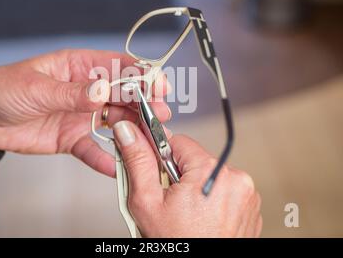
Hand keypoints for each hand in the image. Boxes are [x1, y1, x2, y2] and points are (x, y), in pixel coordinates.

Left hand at [0, 49, 170, 176]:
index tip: (159, 84)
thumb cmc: (4, 89)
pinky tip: (118, 166)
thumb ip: (72, 92)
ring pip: (116, 122)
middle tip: (162, 115)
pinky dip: (106, 158)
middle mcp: (87, 91)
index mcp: (80, 67)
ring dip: (133, 131)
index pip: (118, 66)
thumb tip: (103, 90)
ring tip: (150, 140)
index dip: (142, 73)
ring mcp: (82, 115)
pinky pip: (94, 149)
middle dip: (145, 103)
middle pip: (124, 95)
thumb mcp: (37, 87)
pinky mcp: (73, 138)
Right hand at [113, 121, 261, 237]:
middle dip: (177, 175)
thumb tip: (129, 132)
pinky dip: (211, 198)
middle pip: (194, 159)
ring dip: (195, 187)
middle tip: (169, 199)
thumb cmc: (178, 245)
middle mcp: (235, 179)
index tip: (155, 169)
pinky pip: (224, 190)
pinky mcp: (250, 206)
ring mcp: (247, 194)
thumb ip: (138, 161)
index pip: (177, 141)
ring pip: (208, 174)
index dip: (160, 156)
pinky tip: (200, 216)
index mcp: (211, 172)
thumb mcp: (147, 202)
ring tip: (186, 211)